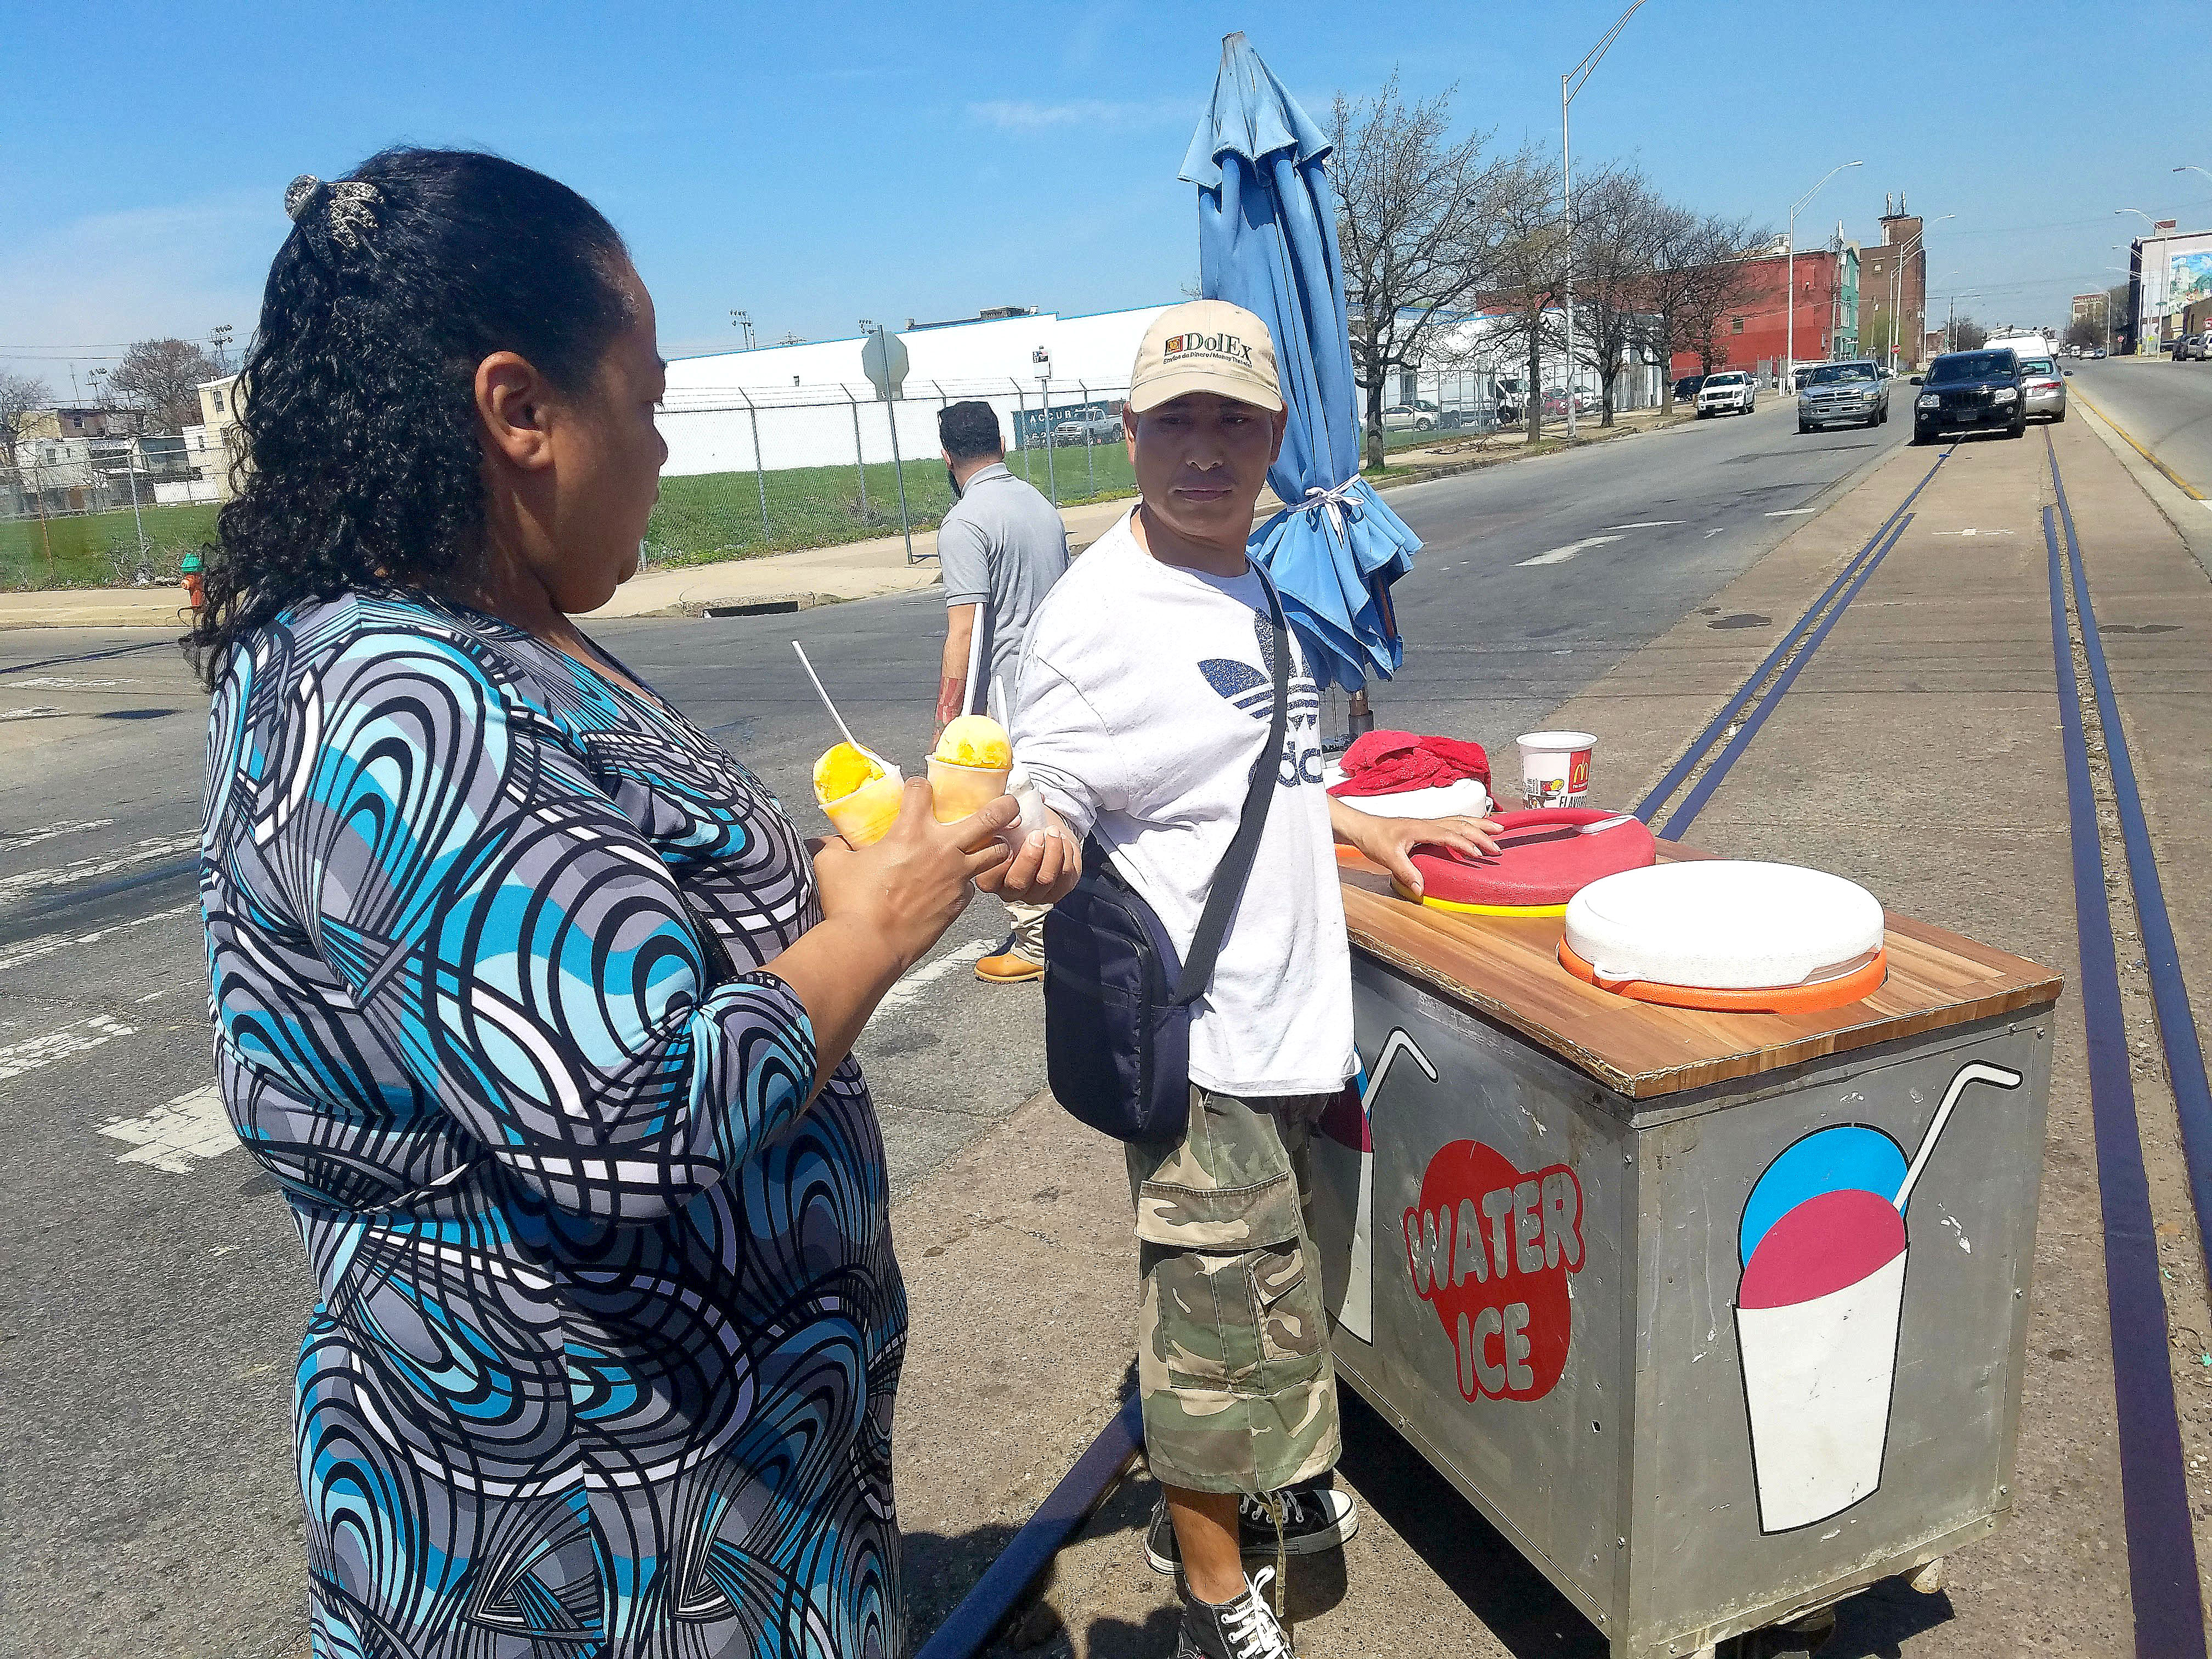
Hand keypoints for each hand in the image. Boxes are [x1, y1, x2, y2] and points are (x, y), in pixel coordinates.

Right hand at [812, 779, 1015, 971]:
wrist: (869, 947)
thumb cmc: (849, 904)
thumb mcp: (832, 865)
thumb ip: (833, 846)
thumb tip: (825, 840)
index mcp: (910, 831)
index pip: (923, 790)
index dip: (919, 786)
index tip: (918, 792)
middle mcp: (942, 849)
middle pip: (990, 818)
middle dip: (1004, 806)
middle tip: (1009, 802)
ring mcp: (956, 877)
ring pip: (995, 853)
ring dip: (996, 846)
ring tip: (993, 844)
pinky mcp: (960, 903)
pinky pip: (973, 885)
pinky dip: (969, 881)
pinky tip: (958, 884)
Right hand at [977, 809, 1080, 906]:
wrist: (1044, 831)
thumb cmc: (1019, 828)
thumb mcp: (1003, 822)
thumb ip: (996, 821)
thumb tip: (1006, 807)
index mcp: (989, 877)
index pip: (988, 878)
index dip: (999, 858)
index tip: (1009, 837)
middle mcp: (1010, 891)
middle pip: (1018, 882)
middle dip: (1030, 856)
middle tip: (1037, 835)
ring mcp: (1034, 894)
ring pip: (1044, 880)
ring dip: (1052, 852)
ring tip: (1052, 832)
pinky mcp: (1058, 891)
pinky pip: (1065, 877)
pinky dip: (1066, 855)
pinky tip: (1062, 841)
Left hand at [1338, 810, 1501, 898]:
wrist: (1363, 826)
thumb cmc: (1374, 839)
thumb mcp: (1388, 858)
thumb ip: (1405, 872)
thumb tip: (1421, 890)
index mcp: (1421, 829)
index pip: (1449, 834)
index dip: (1465, 844)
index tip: (1480, 854)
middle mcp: (1428, 823)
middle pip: (1461, 825)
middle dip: (1482, 834)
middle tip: (1498, 847)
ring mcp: (1429, 823)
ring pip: (1460, 820)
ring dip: (1480, 825)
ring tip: (1499, 827)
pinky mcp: (1427, 826)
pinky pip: (1453, 822)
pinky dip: (1469, 823)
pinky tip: (1476, 826)